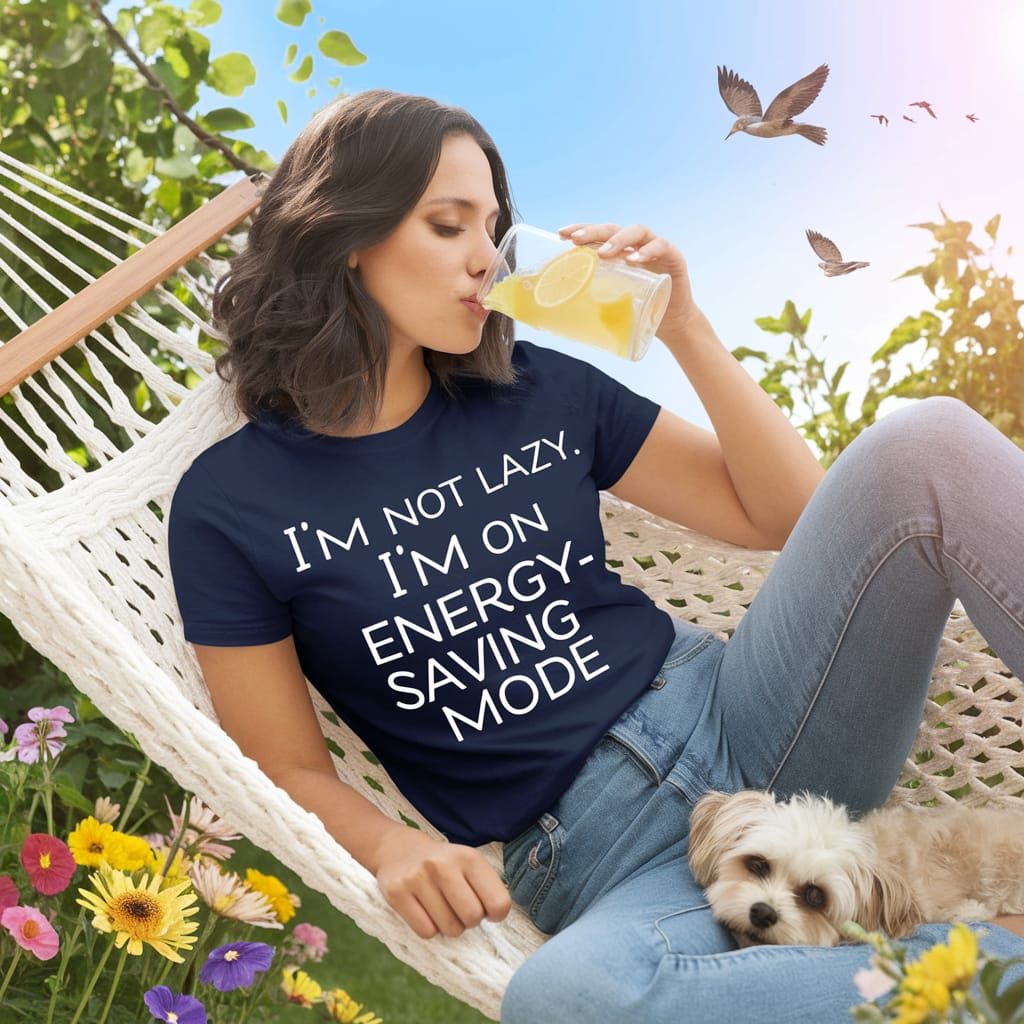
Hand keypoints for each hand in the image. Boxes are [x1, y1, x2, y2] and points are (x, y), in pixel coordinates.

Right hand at [373, 827, 512, 939]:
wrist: (398, 849)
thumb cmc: (443, 865)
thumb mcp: (468, 864)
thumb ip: (487, 887)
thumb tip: (497, 916)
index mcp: (468, 857)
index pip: (498, 902)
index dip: (496, 914)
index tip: (486, 909)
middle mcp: (443, 865)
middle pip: (473, 917)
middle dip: (470, 921)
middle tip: (460, 909)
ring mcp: (418, 878)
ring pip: (449, 929)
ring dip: (449, 926)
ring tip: (442, 908)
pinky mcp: (397, 893)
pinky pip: (426, 931)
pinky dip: (430, 929)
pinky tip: (425, 911)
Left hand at [556, 221, 701, 337]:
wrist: (670, 322)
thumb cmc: (639, 308)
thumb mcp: (612, 301)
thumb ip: (596, 295)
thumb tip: (561, 306)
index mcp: (620, 251)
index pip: (599, 234)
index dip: (581, 229)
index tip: (561, 233)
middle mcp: (636, 245)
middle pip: (614, 228)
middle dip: (594, 232)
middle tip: (577, 240)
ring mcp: (655, 248)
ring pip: (636, 231)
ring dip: (618, 239)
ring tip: (603, 253)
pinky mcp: (673, 257)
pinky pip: (661, 246)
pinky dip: (647, 250)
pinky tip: (634, 259)